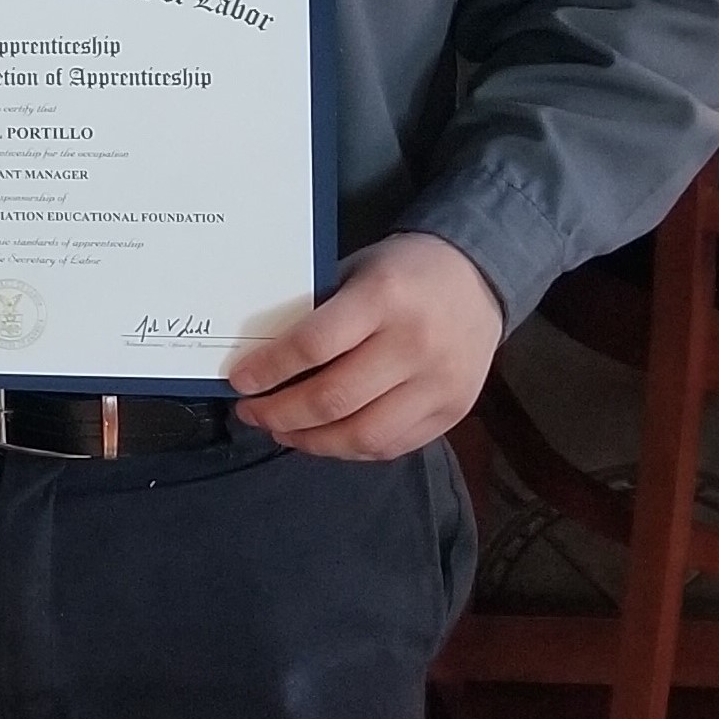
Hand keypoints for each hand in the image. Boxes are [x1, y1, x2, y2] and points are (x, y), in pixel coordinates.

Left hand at [224, 231, 503, 459]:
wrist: (479, 276)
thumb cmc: (403, 269)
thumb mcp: (356, 271)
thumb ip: (318, 312)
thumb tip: (262, 356)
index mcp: (382, 299)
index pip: (314, 345)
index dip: (270, 369)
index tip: (239, 381)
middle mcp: (414, 345)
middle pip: (335, 398)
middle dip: (281, 413)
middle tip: (251, 413)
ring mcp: (439, 384)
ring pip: (365, 434)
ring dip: (312, 441)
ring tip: (282, 432)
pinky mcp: (454, 411)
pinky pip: (394, 446)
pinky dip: (351, 448)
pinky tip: (324, 438)